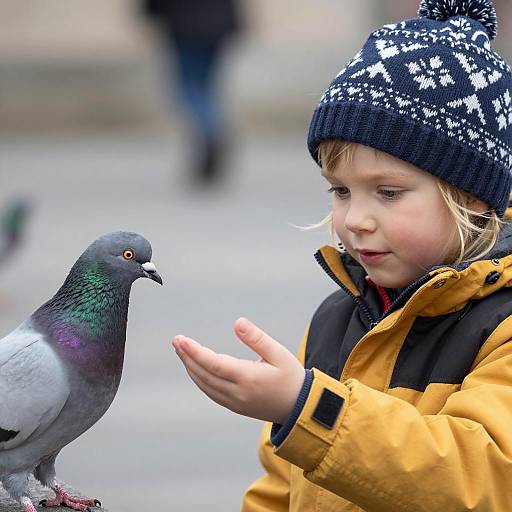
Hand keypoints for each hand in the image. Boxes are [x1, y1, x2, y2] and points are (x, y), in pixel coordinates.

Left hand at [172, 318, 305, 424]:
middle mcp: (238, 393)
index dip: (194, 352)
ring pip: (205, 385)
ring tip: (181, 350)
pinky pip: (210, 392)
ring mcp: (235, 402)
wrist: (300, 408)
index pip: (214, 364)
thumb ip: (257, 338)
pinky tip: (194, 367)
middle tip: (176, 340)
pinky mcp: (235, 406)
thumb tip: (237, 322)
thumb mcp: (279, 353)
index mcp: (249, 378)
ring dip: (191, 367)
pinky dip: (199, 378)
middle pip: (204, 374)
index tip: (181, 339)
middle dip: (187, 357)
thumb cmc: (291, 377)